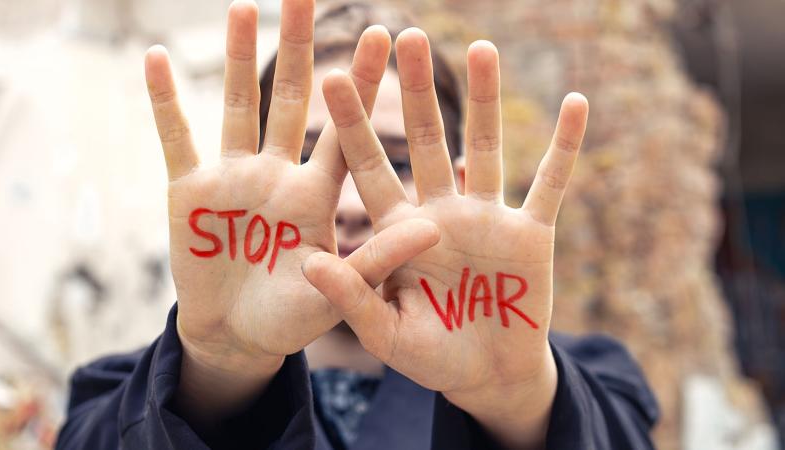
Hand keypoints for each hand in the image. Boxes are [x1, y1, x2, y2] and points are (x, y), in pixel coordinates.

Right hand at [144, 0, 436, 427]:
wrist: (236, 337)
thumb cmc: (293, 318)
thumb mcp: (340, 293)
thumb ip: (381, 260)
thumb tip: (435, 229)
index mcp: (316, 194)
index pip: (343, 130)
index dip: (359, 85)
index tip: (380, 34)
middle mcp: (277, 174)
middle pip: (289, 99)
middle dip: (297, 47)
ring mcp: (232, 178)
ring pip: (236, 106)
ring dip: (238, 58)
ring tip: (243, 8)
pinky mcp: (189, 192)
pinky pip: (175, 138)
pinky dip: (164, 102)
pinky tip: (154, 60)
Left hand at [303, 30, 587, 448]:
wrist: (486, 376)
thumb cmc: (429, 356)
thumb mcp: (384, 332)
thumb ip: (351, 297)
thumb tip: (310, 263)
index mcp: (398, 229)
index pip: (368, 167)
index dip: (352, 125)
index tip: (333, 77)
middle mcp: (439, 211)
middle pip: (425, 140)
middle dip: (417, 92)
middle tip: (405, 35)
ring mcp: (486, 217)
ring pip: (485, 148)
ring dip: (485, 100)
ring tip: (479, 47)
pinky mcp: (530, 234)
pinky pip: (548, 183)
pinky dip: (563, 148)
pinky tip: (575, 102)